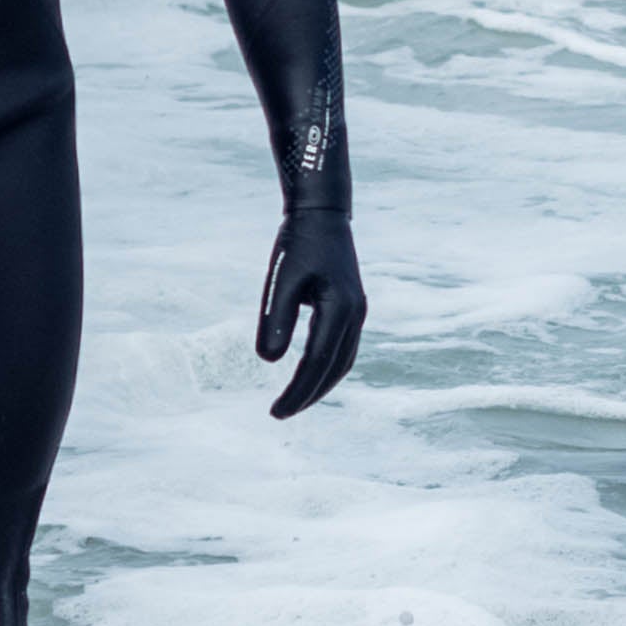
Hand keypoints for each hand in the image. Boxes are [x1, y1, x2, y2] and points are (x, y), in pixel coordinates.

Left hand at [256, 208, 364, 417]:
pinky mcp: (351, 306)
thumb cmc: (298, 242)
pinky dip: (327, 366)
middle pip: (335, 369)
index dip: (297, 391)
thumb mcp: (280, 279)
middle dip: (309, 395)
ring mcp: (357, 310)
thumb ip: (276, 318)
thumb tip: (269, 361)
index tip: (275, 411)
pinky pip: (343, 348)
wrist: (322, 212)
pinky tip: (309, 372)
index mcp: (340, 308)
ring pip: (343, 361)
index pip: (317, 363)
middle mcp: (355, 314)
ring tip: (294, 400)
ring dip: (320, 384)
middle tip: (280, 413)